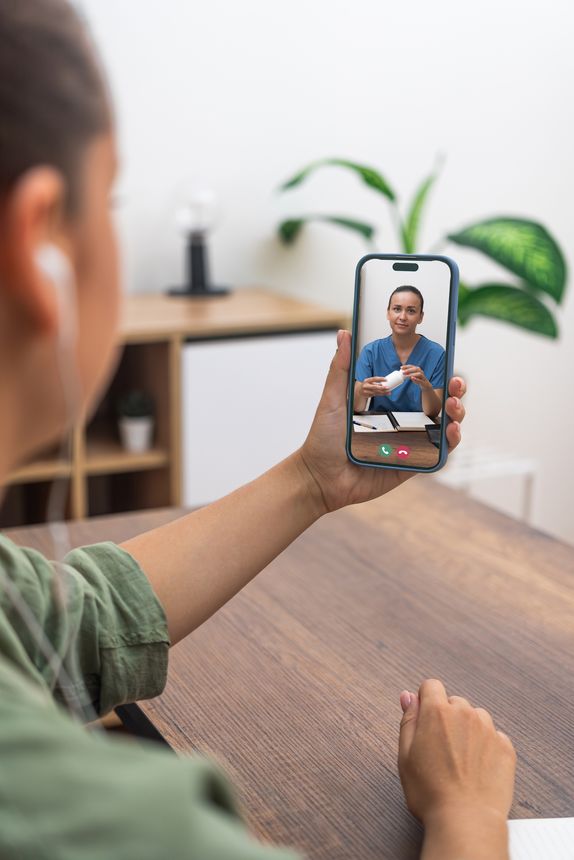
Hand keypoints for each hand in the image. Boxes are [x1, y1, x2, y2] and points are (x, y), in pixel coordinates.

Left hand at [298, 330, 465, 513]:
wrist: (320, 477)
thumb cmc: (323, 439)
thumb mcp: (333, 398)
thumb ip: (341, 367)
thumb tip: (344, 333)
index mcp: (388, 404)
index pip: (419, 386)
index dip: (437, 374)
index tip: (448, 361)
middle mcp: (402, 422)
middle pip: (438, 404)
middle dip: (454, 391)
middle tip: (457, 383)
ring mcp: (409, 444)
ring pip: (443, 427)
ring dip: (457, 414)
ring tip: (454, 406)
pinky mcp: (411, 465)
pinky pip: (437, 454)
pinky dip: (449, 442)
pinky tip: (450, 430)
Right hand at [398, 680, 515, 837]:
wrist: (466, 821)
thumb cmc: (431, 792)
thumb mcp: (406, 754)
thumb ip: (408, 720)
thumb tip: (408, 696)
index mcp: (437, 712)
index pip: (431, 686)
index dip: (425, 701)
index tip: (424, 720)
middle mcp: (465, 713)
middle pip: (454, 702)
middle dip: (447, 718)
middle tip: (441, 749)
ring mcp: (488, 730)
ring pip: (475, 717)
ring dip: (468, 730)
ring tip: (460, 761)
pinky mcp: (505, 747)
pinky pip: (494, 736)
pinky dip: (486, 747)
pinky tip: (477, 768)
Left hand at [401, 364, 431, 389]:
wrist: (425, 385)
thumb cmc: (418, 379)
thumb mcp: (412, 376)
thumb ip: (408, 374)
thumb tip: (402, 372)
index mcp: (417, 369)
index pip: (412, 366)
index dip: (406, 366)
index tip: (401, 367)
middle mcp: (421, 371)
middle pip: (415, 369)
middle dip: (409, 370)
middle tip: (403, 372)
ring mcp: (423, 376)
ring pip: (418, 374)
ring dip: (412, 374)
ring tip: (406, 376)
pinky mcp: (423, 381)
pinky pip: (420, 380)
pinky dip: (416, 379)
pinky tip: (412, 378)